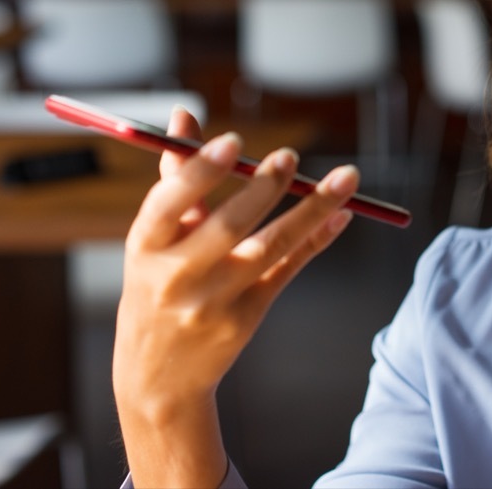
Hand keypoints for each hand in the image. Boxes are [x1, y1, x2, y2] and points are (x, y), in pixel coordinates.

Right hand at [113, 107, 356, 487]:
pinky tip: (341, 215)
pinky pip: (288, 270)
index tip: (233, 142)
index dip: (200, 173)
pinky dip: (316, 240)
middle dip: (263, 189)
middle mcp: (177, 276)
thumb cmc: (157, 287)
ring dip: (311, 210)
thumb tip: (185, 115)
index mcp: (145, 247)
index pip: (168, 204)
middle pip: (227, 227)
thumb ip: (176, 178)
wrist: (158, 377)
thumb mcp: (154, 239)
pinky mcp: (246, 317)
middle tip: (291, 156)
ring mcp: (214, 301)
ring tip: (346, 177)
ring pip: (270, 249)